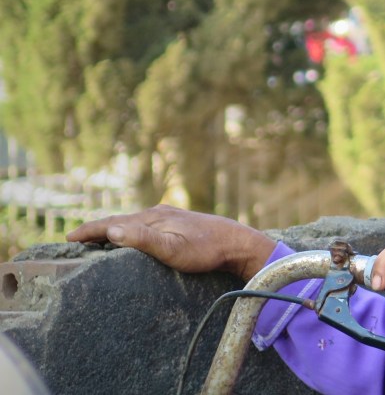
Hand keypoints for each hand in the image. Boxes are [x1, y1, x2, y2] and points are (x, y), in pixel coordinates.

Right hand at [65, 204, 275, 280]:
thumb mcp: (173, 249)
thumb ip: (143, 240)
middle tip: (76, 241)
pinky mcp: (179, 224)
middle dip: (97, 229)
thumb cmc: (206, 250)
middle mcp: (158, 213)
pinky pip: (146, 226)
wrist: (238, 243)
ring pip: (133, 222)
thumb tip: (112, 230)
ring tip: (98, 240)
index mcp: (152, 218)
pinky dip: (131, 231)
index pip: (111, 223)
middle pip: (120, 221)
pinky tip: (133, 238)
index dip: (89, 231)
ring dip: (114, 229)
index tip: (68, 239)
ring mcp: (169, 218)